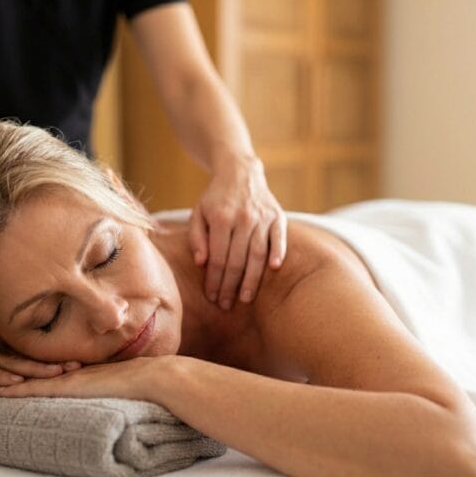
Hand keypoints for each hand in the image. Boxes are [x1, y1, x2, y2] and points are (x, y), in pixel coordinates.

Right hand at [0, 325, 79, 386]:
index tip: (78, 362)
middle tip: (78, 366)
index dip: (53, 360)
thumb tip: (19, 378)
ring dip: (36, 371)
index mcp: (3, 354)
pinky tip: (17, 381)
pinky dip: (2, 377)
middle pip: (31, 361)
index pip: (33, 358)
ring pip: (14, 366)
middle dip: (54, 365)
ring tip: (58, 373)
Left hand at [0, 356, 165, 400]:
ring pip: (29, 378)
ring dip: (5, 380)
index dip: (27, 368)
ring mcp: (69, 378)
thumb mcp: (119, 381)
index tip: (8, 367)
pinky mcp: (69, 387)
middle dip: (7, 369)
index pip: (47, 369)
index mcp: (80, 370)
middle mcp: (70, 371)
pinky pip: (37, 389)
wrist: (150, 377)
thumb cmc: (142, 381)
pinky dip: (17, 391)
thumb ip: (109, 382)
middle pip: (32, 369)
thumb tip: (110, 387)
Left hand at [190, 155, 286, 309]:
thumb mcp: (198, 213)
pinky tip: (275, 269)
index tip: (212, 296)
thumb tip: (201, 263)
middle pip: (237, 261)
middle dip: (230, 286)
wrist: (240, 171)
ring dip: (252, 279)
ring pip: (257, 254)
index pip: (218, 258)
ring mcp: (261, 217)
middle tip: (226, 305)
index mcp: (220, 218)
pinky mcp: (277, 216)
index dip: (214, 280)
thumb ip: (197, 237)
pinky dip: (278, 252)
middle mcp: (242, 218)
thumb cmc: (215, 198)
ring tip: (245, 298)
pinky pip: (279, 238)